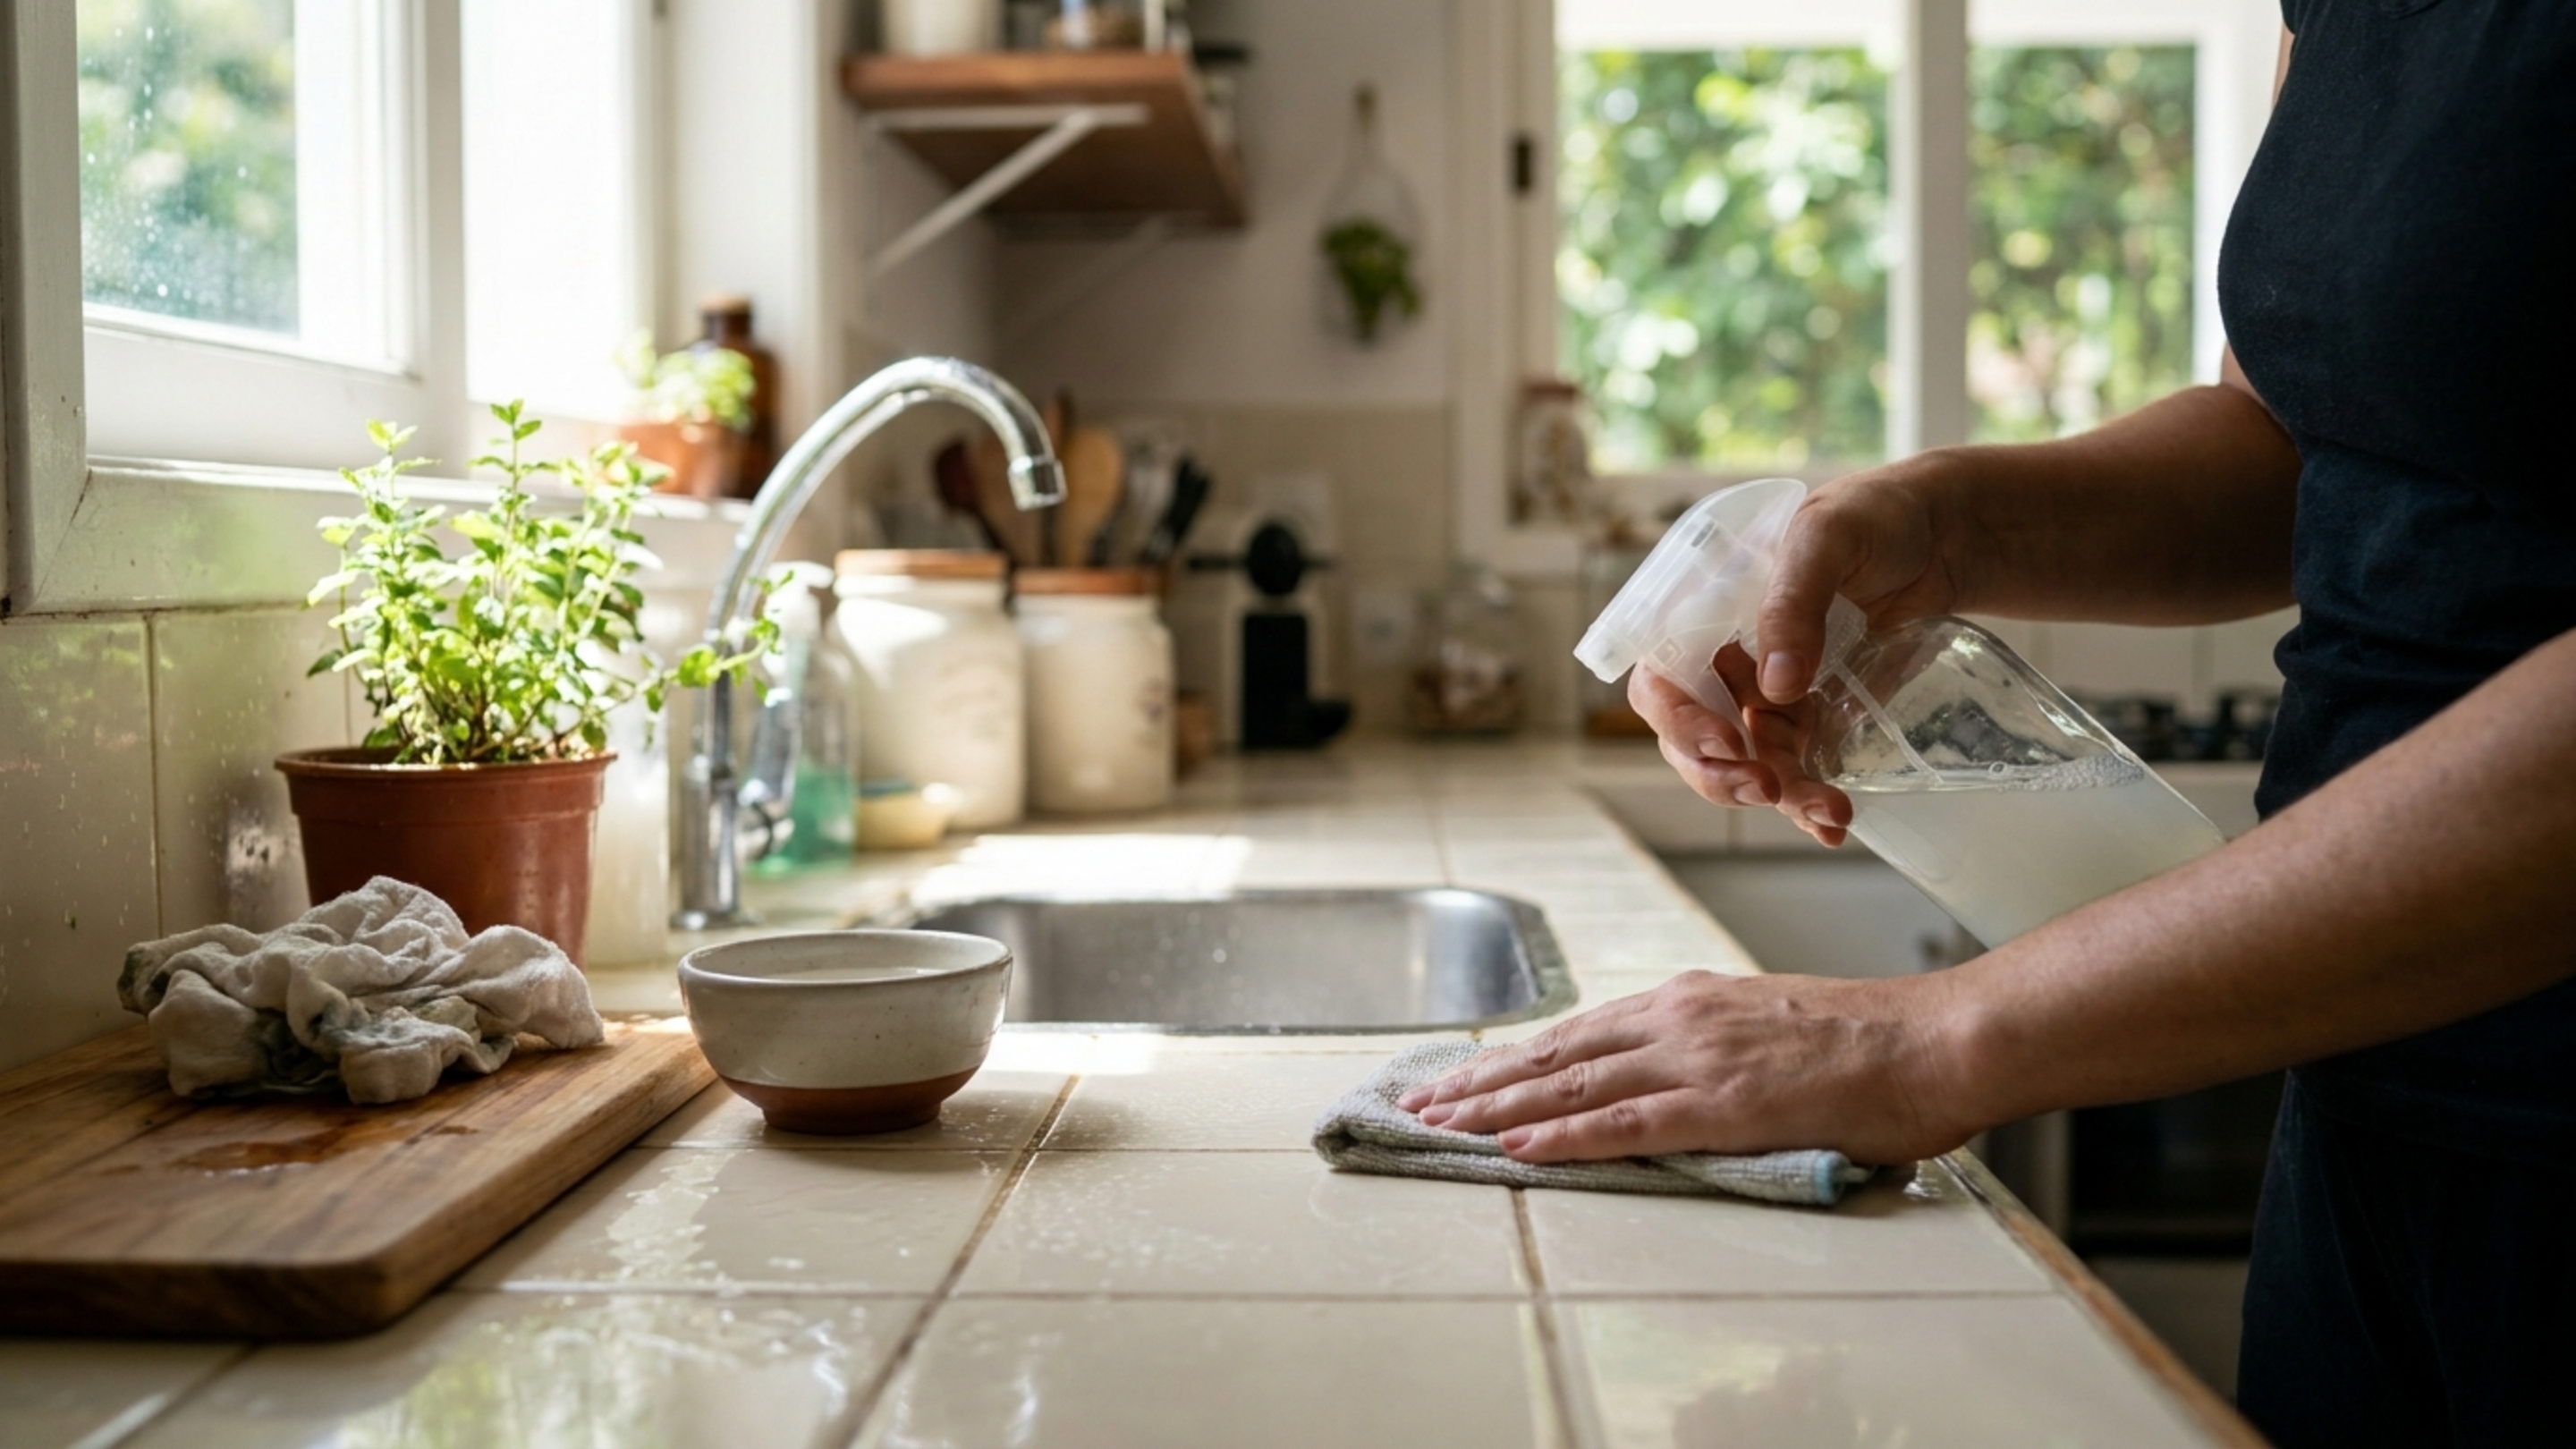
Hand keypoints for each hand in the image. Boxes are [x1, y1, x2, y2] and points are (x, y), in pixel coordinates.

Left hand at [1398, 970, 1973, 1165]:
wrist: (1936, 1039)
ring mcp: (1698, 1059)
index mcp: (1690, 999)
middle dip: (1482, 1080)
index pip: (1580, 1031)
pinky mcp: (1723, 1104)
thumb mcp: (1770, 1028)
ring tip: (1441, 1125)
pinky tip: (1516, 1149)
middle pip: (1558, 1054)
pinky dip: (1563, 1137)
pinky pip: (1625, 1123)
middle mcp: (1680, 1018)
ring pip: (1574, 1086)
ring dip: (1499, 1109)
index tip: (1461, 1073)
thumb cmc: (1871, 1044)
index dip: (1514, 1057)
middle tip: (1421, 1102)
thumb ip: (1713, 1048)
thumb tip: (1672, 1082)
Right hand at [1630, 456, 1967, 845]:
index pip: (1661, 679)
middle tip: (1764, 789)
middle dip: (1721, 774)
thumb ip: (1794, 602)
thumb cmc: (1870, 515)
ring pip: (1749, 763)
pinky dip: (1810, 802)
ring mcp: (1769, 695)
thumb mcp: (1826, 538)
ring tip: (1830, 813)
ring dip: (1780, 796)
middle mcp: (1726, 662)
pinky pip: (1799, 769)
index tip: (1725, 740)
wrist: (1943, 535)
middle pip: (1692, 738)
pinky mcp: (1817, 718)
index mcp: (1703, 614)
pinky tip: (1832, 825)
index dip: (1679, 718)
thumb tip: (1776, 686)